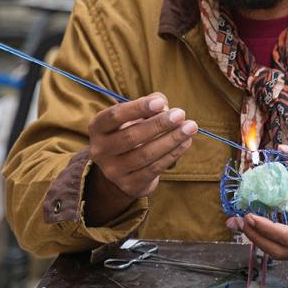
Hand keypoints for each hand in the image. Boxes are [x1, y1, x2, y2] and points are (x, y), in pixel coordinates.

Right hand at [84, 93, 196, 221]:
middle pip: (131, 137)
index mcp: (97, 128)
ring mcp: (113, 171)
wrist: (124, 169)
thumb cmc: (132, 132)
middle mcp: (100, 150)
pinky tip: (186, 142)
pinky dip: (173, 154)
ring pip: (145, 154)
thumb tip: (164, 105)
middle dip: (159, 124)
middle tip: (180, 114)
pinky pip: (154, 168)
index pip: (114, 116)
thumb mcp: (135, 116)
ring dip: (171, 140)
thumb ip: (149, 105)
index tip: (160, 103)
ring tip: (190, 127)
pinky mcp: (129, 185)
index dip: (137, 108)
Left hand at [226, 145, 287, 262]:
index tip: (249, 215)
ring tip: (241, 224)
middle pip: (280, 252)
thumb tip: (282, 149)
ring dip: (260, 240)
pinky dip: (272, 241)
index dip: (266, 229)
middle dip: (254, 237)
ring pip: (283, 255)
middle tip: (236, 221)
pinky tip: (260, 226)